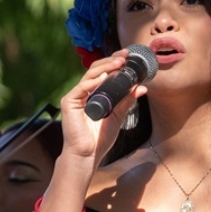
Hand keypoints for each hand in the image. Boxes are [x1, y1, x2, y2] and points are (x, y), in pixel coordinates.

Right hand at [58, 48, 146, 163]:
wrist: (87, 155)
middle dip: (111, 60)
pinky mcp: (69, 102)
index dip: (115, 63)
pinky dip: (94, 81)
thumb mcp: (118, 116)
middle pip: (96, 69)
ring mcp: (75, 96)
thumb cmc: (99, 139)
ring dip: (106, 67)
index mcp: (94, 94)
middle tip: (125, 56)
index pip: (103, 72)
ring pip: (90, 75)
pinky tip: (105, 76)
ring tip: (119, 63)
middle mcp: (84, 92)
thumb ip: (127, 101)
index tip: (128, 57)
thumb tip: (141, 88)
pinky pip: (82, 87)